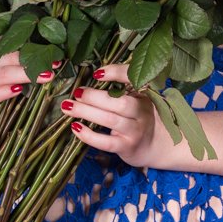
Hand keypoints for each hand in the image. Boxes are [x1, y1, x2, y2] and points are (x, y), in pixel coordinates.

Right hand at [0, 41, 59, 116]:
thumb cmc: (7, 81)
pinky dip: (4, 92)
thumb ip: (29, 55)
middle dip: (32, 59)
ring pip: (1, 74)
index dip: (31, 41)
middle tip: (55, 62)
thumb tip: (59, 50)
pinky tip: (18, 90)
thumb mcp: (15, 65)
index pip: (11, 40)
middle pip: (8, 56)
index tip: (52, 43)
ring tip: (46, 76)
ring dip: (24, 74)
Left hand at [61, 62, 178, 169]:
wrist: (154, 146)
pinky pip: (106, 142)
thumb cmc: (138, 118)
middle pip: (120, 102)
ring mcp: (135, 131)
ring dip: (87, 112)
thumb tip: (91, 77)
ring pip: (110, 120)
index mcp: (144, 95)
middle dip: (94, 97)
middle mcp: (142, 112)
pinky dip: (89, 135)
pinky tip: (75, 127)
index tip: (97, 73)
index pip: (133, 79)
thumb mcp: (137, 100)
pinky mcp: (127, 147)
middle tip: (77, 93)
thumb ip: (120, 90)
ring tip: (68, 107)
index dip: (116, 73)